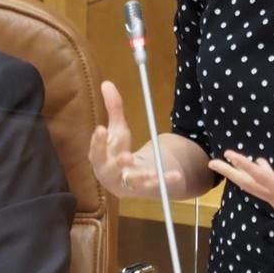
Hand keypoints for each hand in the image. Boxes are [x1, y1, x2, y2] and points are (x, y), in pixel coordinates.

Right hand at [88, 81, 183, 196]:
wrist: (123, 180)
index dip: (98, 141)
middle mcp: (109, 173)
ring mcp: (125, 183)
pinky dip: (166, 181)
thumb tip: (106, 83)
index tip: (101, 129)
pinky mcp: (141, 190)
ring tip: (153, 172)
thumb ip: (113, 109)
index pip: (96, 150)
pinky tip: (177, 176)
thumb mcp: (117, 130)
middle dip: (118, 163)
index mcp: (100, 157)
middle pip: (110, 169)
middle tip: (127, 156)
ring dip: (143, 177)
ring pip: (133, 181)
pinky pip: (154, 186)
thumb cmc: (116, 152)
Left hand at [207, 138, 273, 245]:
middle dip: (230, 173)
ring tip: (229, 161)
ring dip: (242, 175)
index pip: (262, 178)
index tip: (229, 155)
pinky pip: (266, 190)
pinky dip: (258, 178)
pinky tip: (261, 164)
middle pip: (249, 185)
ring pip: (256, 188)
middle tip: (212, 163)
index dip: (245, 165)